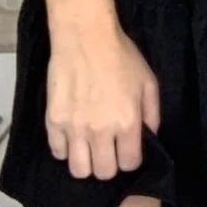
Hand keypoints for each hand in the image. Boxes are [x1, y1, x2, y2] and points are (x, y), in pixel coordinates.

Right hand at [45, 16, 159, 179]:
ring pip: (79, 170)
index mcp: (127, 122)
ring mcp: (74, 127)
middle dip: (109, 163)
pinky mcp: (53, 119)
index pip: (129, 164)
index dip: (129, 158)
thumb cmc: (120, 55)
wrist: (85, 34)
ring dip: (86, 162)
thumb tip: (149, 137)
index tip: (126, 147)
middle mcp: (100, 130)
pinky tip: (71, 135)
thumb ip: (152, 114)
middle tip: (107, 148)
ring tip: (87, 147)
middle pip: (104, 172)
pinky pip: (57, 151)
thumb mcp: (148, 81)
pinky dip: (65, 148)